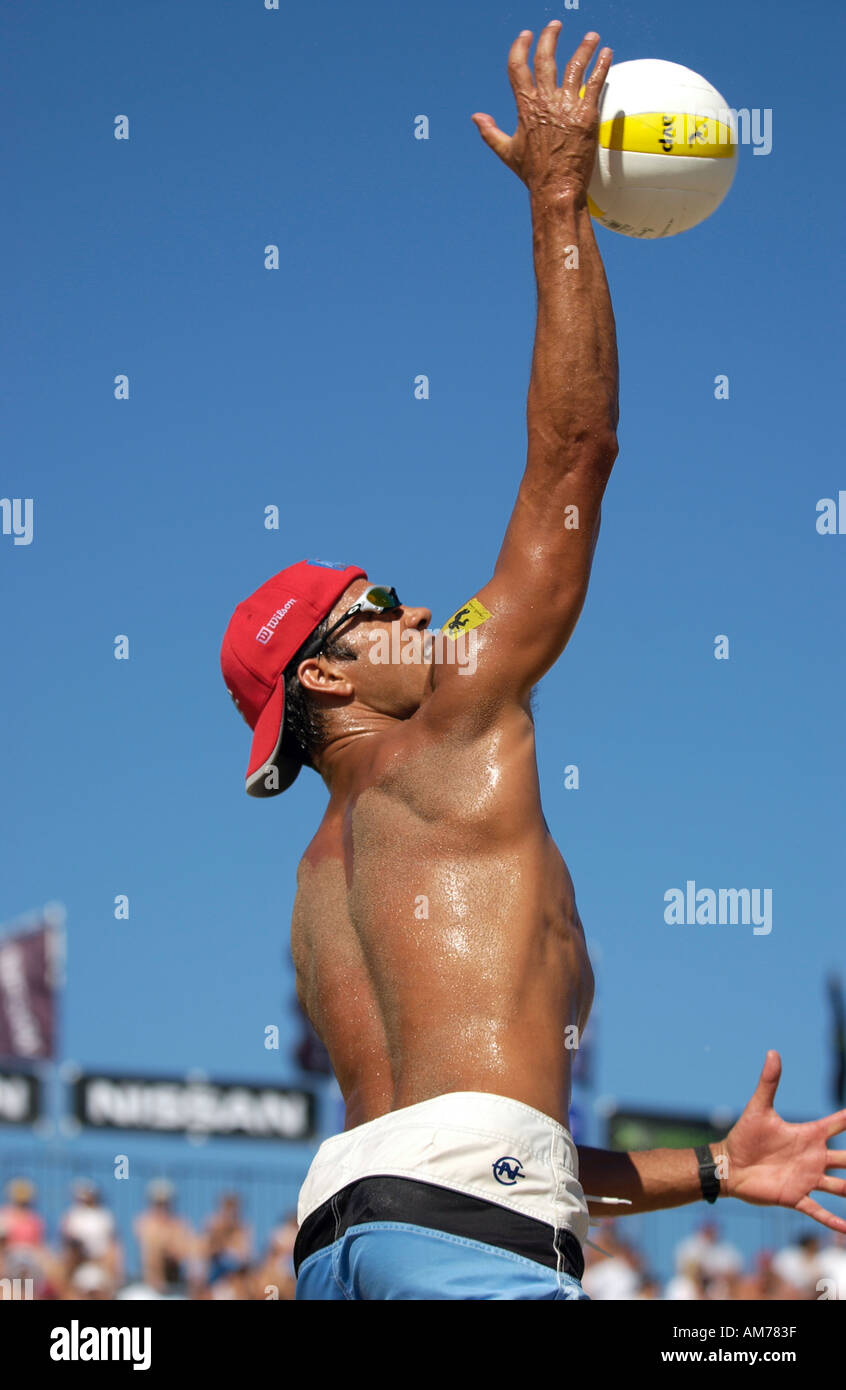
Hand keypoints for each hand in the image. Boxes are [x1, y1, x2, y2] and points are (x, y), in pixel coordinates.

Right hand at [471, 23, 611, 196]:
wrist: (556, 187)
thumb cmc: (532, 173)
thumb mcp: (507, 151)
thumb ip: (490, 132)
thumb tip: (476, 118)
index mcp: (525, 106)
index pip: (518, 66)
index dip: (520, 47)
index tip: (525, 35)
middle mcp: (545, 100)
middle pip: (546, 57)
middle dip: (550, 36)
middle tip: (556, 26)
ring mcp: (566, 105)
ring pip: (575, 64)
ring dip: (584, 46)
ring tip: (591, 37)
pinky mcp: (586, 113)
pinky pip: (595, 82)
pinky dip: (602, 64)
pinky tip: (607, 53)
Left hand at [721, 1050, 845, 1232]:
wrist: (729, 1165)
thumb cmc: (744, 1136)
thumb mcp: (759, 1108)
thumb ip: (769, 1082)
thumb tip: (773, 1052)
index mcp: (808, 1135)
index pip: (838, 1124)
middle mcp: (813, 1158)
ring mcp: (807, 1179)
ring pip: (841, 1186)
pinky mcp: (796, 1197)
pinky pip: (819, 1211)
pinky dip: (834, 1222)